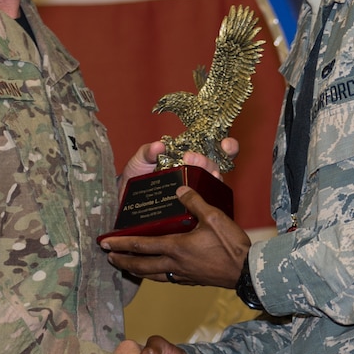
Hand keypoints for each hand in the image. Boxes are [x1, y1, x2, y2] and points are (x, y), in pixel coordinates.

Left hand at [102, 187, 249, 288]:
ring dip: (136, 270)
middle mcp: (175, 264)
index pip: (142, 245)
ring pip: (152, 275)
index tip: (105, 243)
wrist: (248, 271)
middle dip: (122, 260)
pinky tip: (156, 272)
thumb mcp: (213, 217)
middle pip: (141, 265)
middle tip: (108, 257)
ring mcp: (183, 275)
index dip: (121, 243)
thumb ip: (194, 201)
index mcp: (176, 247)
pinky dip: (154, 275)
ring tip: (126, 266)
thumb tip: (179, 188)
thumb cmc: (231, 245)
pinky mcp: (192, 281)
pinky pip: (166, 279)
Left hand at [118, 138, 238, 201]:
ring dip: (210, 178)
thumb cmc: (136, 176)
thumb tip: (159, 145)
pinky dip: (206, 203)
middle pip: (214, 167)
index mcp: (188, 159)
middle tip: (191, 158)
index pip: (214, 151)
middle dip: (208, 161)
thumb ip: (148, 151)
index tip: (226, 144)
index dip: (227, 147)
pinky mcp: (190, 210)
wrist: (126, 199)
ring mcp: (194, 192)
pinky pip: (204, 207)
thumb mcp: (140, 160)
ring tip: (204, 175)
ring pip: (212, 185)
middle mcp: (196, 174)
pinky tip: (200, 198)